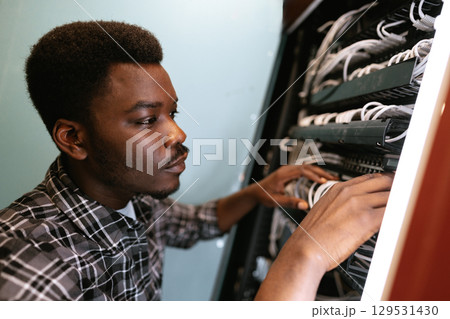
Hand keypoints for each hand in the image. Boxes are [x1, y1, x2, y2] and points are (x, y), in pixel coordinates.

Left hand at [251, 164, 337, 209]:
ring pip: (307, 167)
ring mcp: (288, 170)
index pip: (302, 171)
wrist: (255, 191)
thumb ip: (290, 202)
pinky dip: (314, 173)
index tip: (323, 181)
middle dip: (321, 172)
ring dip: (319, 172)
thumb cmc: (263, 195)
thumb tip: (304, 205)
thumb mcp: (276, 201)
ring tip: (331, 178)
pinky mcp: (290, 172)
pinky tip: (321, 179)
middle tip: (333, 179)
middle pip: (307, 167)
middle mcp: (286, 170)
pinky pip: (304, 170)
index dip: (314, 175)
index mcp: (283, 174)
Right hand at [255, 173, 393, 299]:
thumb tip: (356, 207)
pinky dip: (398, 214)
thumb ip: (342, 203)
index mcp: (338, 189)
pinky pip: (391, 212)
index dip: (385, 180)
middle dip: (397, 186)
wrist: (306, 249)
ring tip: (406, 206)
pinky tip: (401, 218)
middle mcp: (349, 193)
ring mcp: (358, 204)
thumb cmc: (312, 236)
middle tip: (405, 192)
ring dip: (400, 201)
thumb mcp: (325, 210)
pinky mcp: (367, 219)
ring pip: (390, 196)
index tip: (392, 183)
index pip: (369, 177)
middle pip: (384, 182)